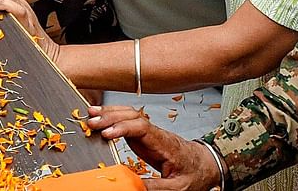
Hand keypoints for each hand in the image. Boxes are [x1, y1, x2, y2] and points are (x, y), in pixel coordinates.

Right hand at [86, 106, 219, 190]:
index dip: (123, 128)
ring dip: (111, 113)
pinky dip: (114, 118)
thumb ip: (154, 187)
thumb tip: (130, 184)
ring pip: (130, 115)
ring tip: (92, 115)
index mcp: (165, 144)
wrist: (205, 165)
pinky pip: (128, 123)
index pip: (142, 128)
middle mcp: (156, 134)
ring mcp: (150, 133)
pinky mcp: (145, 137)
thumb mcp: (176, 187)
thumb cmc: (194, 174)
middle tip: (92, 122)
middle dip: (111, 117)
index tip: (107, 133)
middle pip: (133, 116)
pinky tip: (103, 118)